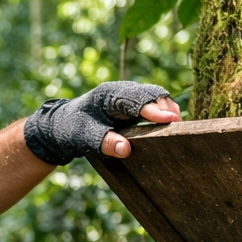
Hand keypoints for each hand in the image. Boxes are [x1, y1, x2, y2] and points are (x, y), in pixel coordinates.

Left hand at [22, 81, 182, 164]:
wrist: (62, 125)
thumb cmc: (71, 129)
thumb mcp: (83, 138)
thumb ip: (103, 143)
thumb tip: (126, 149)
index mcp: (108, 94)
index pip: (135, 99)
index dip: (153, 110)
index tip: (168, 121)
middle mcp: (121, 91)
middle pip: (151, 93)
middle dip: (166, 107)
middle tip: (179, 126)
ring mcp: (128, 97)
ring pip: (155, 97)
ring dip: (167, 110)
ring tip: (179, 128)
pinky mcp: (133, 106)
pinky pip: (153, 105)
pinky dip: (163, 113)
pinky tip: (170, 127)